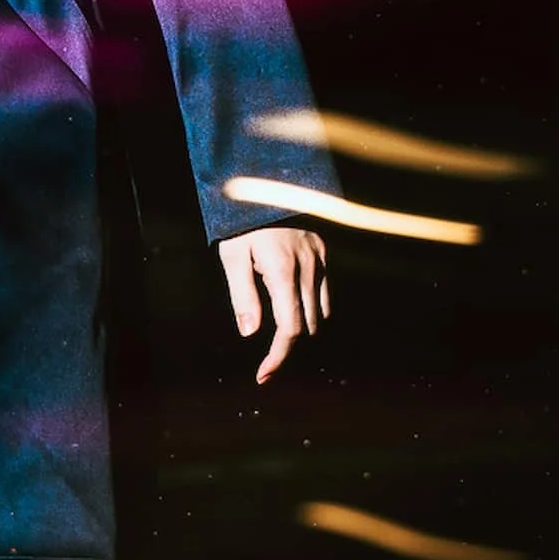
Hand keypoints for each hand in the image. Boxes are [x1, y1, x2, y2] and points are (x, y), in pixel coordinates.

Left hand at [218, 225, 328, 384]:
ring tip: (277, 331)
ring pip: (319, 314)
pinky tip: (292, 307)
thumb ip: (242, 295)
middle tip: (266, 359)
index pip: (289, 329)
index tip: (263, 375)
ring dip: (301, 327)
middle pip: (306, 327)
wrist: (267, 184)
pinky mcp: (325, 254)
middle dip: (287, 346)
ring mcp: (321, 261)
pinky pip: (325, 294)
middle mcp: (308, 269)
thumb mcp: (232, 256)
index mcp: (282, 272)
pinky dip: (311, 309)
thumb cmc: (242, 224)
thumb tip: (250, 332)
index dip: (278, 356)